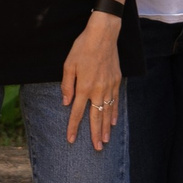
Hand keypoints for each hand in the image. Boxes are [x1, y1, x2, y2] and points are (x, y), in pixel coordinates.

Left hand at [61, 13, 123, 148]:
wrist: (103, 35)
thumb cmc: (82, 48)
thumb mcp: (68, 65)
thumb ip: (66, 85)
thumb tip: (65, 103)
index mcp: (83, 87)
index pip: (76, 113)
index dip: (73, 128)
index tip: (70, 140)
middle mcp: (97, 90)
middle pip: (96, 117)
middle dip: (95, 134)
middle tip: (97, 148)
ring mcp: (109, 86)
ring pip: (107, 112)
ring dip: (106, 127)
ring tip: (105, 140)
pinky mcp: (116, 81)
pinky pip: (115, 101)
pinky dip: (114, 112)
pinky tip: (113, 121)